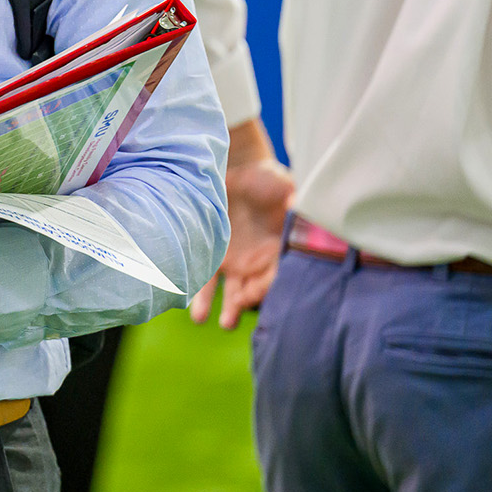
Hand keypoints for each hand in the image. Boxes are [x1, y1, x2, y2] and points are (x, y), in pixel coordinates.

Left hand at [190, 121, 293, 329]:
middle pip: (252, 290)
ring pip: (229, 291)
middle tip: (229, 320)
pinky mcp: (212, 255)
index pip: (276, 276)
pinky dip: (198, 294)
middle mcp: (258, 262)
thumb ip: (292, 200)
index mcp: (279, 251)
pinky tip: (194, 312)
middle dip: (241, 305)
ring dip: (223, 308)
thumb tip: (297, 205)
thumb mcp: (284, 186)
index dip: (264, 287)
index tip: (251, 295)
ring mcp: (235, 261)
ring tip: (212, 321)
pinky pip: (205, 277)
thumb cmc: (268, 180)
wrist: (238, 169)